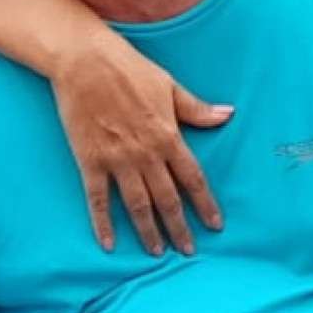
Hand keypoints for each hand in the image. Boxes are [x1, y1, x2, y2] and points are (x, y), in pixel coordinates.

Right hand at [47, 32, 231, 254]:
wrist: (84, 61)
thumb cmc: (129, 68)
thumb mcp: (169, 86)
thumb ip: (196, 109)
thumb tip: (228, 114)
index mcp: (168, 136)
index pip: (193, 179)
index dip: (205, 204)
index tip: (215, 225)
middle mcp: (145, 153)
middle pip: (167, 199)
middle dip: (179, 228)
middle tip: (188, 250)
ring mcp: (117, 160)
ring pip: (137, 205)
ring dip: (148, 231)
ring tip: (157, 252)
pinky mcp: (90, 161)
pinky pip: (98, 199)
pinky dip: (103, 223)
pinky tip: (108, 243)